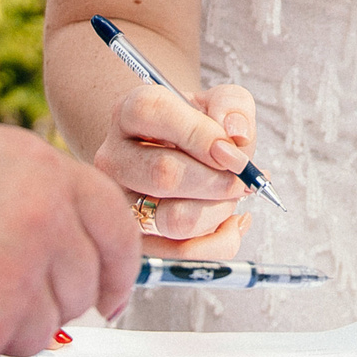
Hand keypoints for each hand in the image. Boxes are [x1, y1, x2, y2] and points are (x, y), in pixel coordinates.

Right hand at [0, 120, 137, 356]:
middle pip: (80, 290)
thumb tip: (75, 250)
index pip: (117, 230)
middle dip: (47, 299)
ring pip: (39, 333)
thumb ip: (36, 196)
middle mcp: (44, 229)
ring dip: (0, 324)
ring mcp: (14, 288)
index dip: (117, 269)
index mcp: (47, 174)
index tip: (110, 296)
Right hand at [91, 81, 256, 256]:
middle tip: (243, 179)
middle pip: (164, 174)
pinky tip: (230, 221)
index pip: (152, 114)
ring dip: (219, 210)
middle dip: (218, 180)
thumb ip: (232, 105)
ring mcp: (120, 206)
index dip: (200, 134)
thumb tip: (236, 135)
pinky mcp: (138, 243)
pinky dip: (220, 241)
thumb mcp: (218, 101)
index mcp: (128, 113)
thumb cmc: (199, 127)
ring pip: (174, 220)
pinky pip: (184, 255)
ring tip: (232, 196)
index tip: (233, 148)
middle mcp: (113, 159)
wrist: (176, 155)